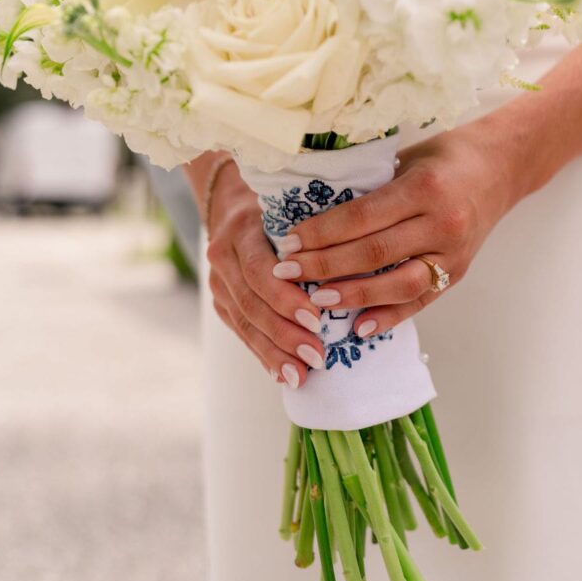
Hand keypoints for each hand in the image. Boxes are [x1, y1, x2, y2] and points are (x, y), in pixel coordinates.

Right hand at [205, 159, 324, 387]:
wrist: (234, 206)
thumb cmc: (280, 205)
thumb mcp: (293, 206)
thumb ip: (317, 231)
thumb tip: (364, 259)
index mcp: (241, 228)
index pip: (259, 270)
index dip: (285, 297)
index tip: (316, 319)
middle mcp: (223, 255)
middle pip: (250, 302)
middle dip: (283, 333)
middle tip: (317, 356)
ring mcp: (217, 281)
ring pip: (243, 322)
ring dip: (273, 352)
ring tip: (300, 375)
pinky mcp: (220, 301)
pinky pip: (240, 332)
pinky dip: (262, 353)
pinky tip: (282, 374)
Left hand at [279, 116, 521, 336]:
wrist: (501, 168)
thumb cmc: (444, 157)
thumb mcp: (406, 159)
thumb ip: (370, 188)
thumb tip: (312, 212)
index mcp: (424, 188)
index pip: (362, 217)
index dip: (321, 233)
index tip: (288, 242)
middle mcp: (442, 223)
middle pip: (374, 252)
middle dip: (325, 265)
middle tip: (287, 272)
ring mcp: (453, 253)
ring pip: (398, 284)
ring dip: (354, 294)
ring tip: (317, 300)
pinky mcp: (459, 273)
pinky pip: (421, 301)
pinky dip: (389, 316)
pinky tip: (359, 327)